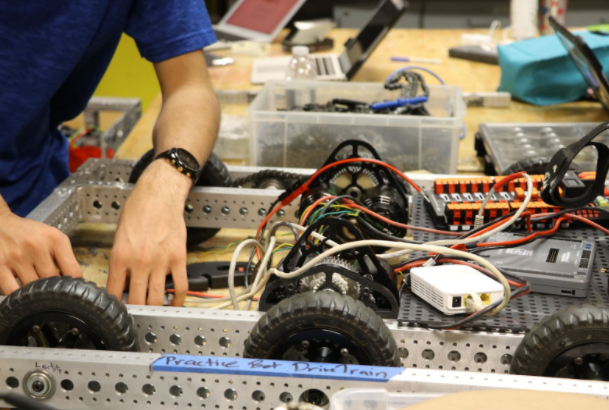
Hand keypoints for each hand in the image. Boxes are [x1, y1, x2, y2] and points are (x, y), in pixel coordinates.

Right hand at [0, 208, 81, 294]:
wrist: (1, 224)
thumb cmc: (30, 233)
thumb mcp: (53, 237)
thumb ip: (64, 257)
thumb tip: (74, 282)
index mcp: (55, 240)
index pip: (73, 270)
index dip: (74, 285)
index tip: (72, 291)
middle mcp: (37, 248)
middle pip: (52, 281)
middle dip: (54, 290)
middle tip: (53, 294)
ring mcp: (17, 257)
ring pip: (33, 289)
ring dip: (36, 294)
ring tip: (37, 292)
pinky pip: (12, 291)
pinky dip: (18, 297)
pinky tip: (21, 295)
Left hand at [107, 160, 189, 305]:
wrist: (159, 196)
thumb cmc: (138, 211)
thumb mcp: (119, 237)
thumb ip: (120, 261)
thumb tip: (123, 283)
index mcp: (120, 256)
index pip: (115, 293)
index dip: (115, 307)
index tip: (118, 312)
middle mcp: (140, 262)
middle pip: (137, 300)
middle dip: (136, 311)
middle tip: (136, 315)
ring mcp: (161, 261)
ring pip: (158, 298)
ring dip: (155, 309)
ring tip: (153, 312)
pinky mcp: (178, 258)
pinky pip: (180, 287)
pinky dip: (177, 300)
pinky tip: (174, 304)